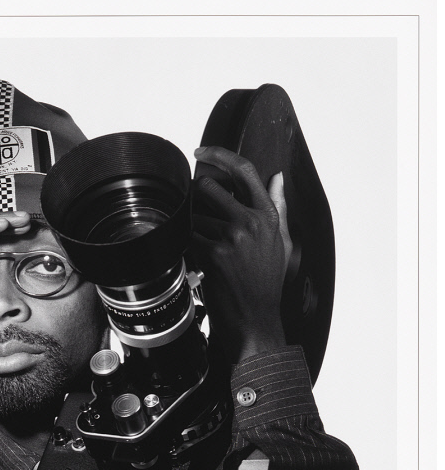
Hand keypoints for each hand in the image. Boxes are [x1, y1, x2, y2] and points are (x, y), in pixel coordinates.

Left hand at [191, 146, 290, 362]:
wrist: (255, 316)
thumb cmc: (267, 282)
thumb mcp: (282, 242)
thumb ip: (278, 207)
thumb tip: (277, 177)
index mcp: (269, 215)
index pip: (244, 170)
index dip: (220, 155)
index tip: (202, 152)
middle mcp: (251, 221)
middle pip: (209, 187)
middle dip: (196, 198)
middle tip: (195, 211)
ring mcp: (231, 237)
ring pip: (194, 214)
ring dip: (191, 226)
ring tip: (201, 245)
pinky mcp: (213, 253)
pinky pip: (188, 236)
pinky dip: (186, 244)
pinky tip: (195, 257)